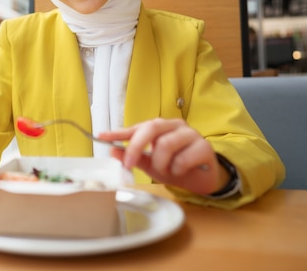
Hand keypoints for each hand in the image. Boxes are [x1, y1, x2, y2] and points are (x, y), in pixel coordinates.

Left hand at [98, 118, 229, 194]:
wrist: (202, 181)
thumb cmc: (175, 168)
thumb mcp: (150, 165)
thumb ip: (133, 157)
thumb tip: (113, 149)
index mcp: (160, 127)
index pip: (137, 127)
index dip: (119, 132)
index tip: (102, 136)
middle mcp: (175, 125)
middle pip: (151, 128)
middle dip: (136, 147)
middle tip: (129, 165)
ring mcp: (191, 134)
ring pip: (166, 144)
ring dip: (160, 163)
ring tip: (166, 171)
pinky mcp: (204, 147)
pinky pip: (183, 158)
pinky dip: (177, 169)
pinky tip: (181, 171)